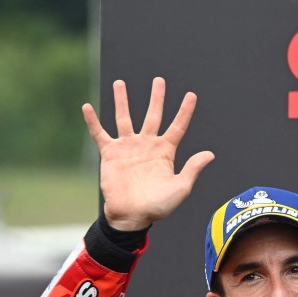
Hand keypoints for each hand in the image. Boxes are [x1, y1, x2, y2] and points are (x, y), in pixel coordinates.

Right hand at [82, 77, 214, 230]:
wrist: (132, 216)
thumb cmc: (158, 206)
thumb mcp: (180, 188)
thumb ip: (193, 169)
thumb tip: (210, 154)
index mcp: (166, 151)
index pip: (178, 126)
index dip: (185, 111)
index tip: (191, 95)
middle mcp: (147, 145)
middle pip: (153, 115)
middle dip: (156, 98)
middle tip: (159, 80)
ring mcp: (128, 148)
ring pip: (125, 118)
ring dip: (122, 101)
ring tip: (120, 83)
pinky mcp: (110, 154)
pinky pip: (100, 134)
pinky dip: (93, 121)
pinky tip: (87, 106)